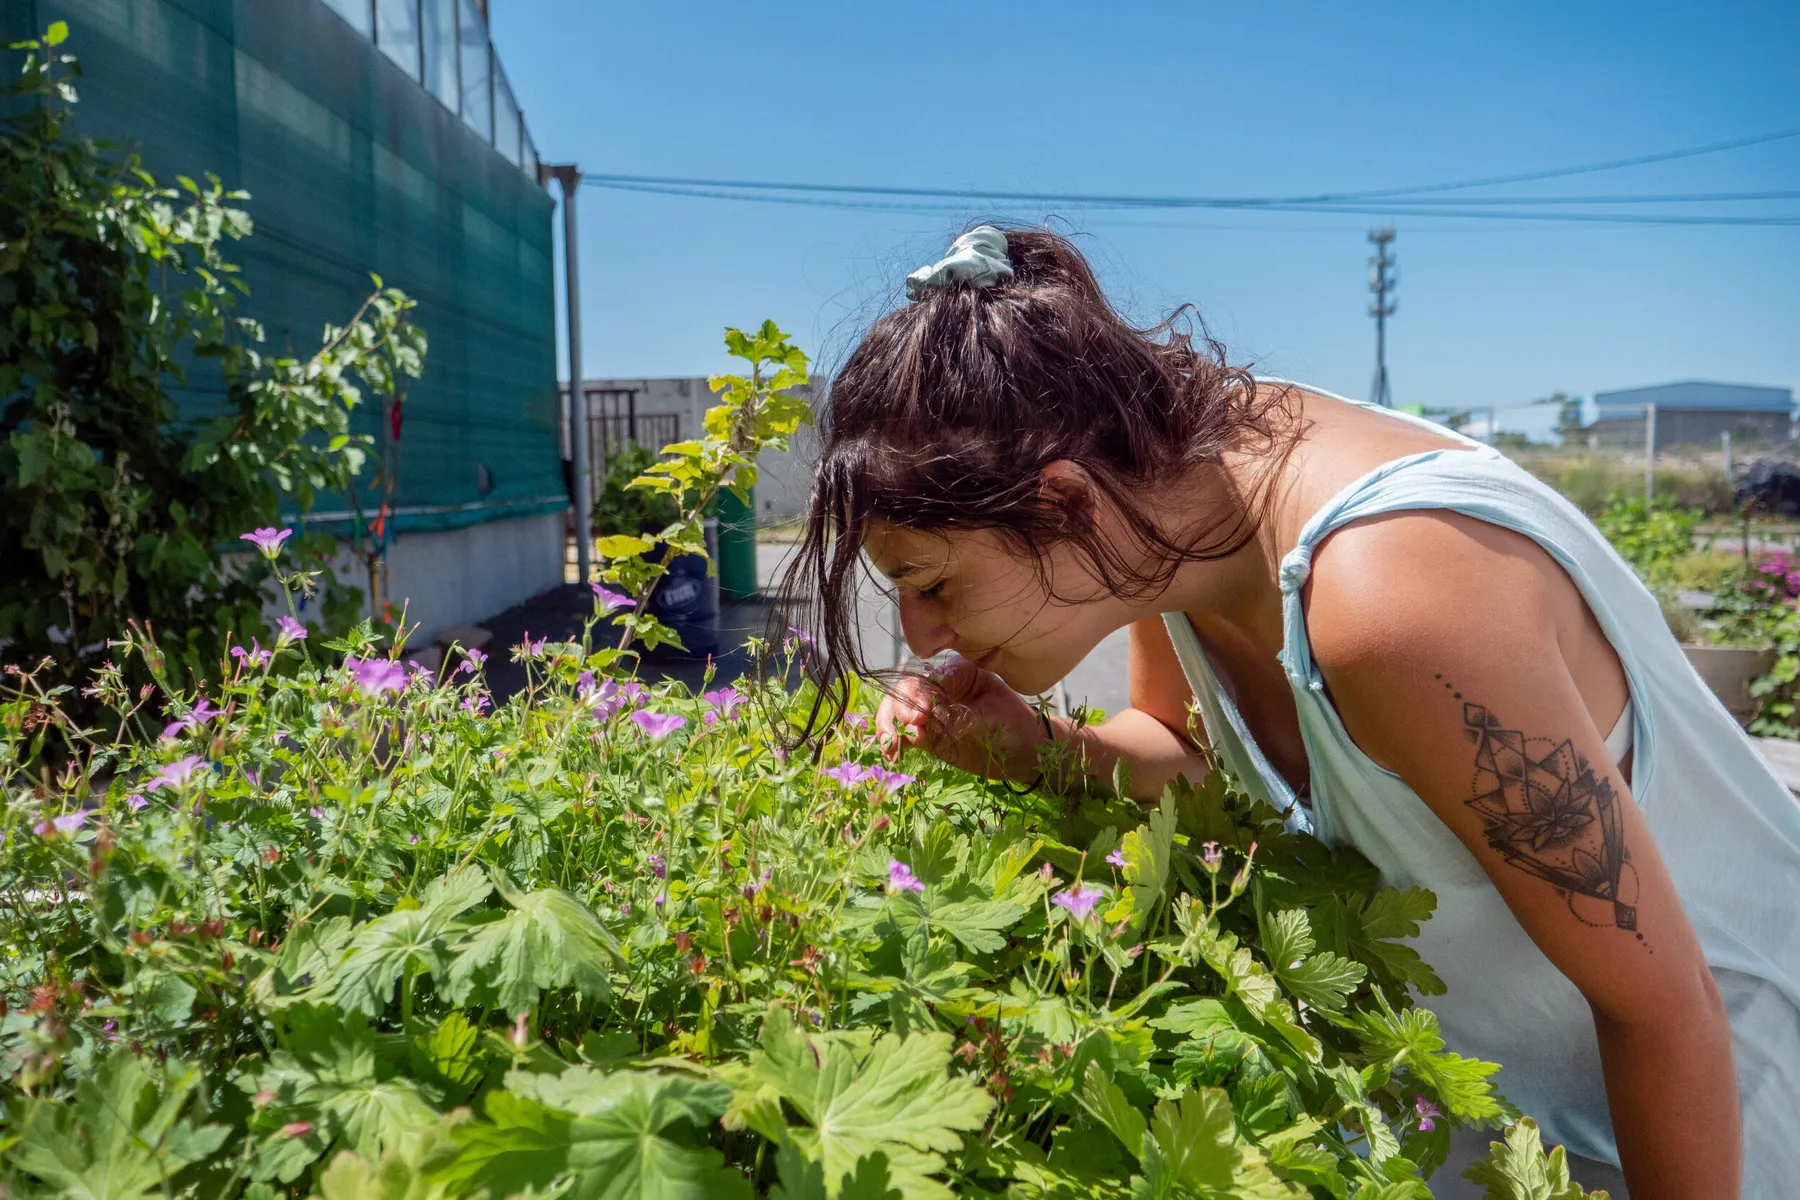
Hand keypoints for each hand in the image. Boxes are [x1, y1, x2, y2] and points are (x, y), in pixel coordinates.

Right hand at [874, 655, 1048, 782]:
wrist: (1025, 752)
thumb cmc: (1017, 725)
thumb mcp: (995, 717)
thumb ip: (963, 717)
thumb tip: (930, 723)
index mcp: (960, 672)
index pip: (931, 678)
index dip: (922, 695)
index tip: (922, 716)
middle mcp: (941, 688)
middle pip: (908, 691)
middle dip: (902, 708)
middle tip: (912, 728)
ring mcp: (931, 712)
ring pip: (899, 711)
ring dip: (890, 725)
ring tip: (890, 744)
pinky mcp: (928, 735)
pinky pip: (904, 734)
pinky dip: (894, 743)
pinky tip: (891, 754)